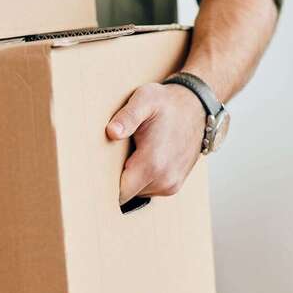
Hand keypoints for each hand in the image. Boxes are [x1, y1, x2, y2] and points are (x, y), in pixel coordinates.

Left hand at [106, 83, 204, 203]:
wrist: (197, 109)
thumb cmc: (168, 104)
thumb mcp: (146, 99)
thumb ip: (128, 116)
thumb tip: (112, 132)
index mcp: (153, 163)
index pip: (119, 192)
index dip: (104, 182)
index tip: (96, 169)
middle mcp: (164, 180)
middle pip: (126, 193)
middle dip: (117, 178)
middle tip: (116, 154)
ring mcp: (171, 185)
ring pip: (137, 192)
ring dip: (131, 178)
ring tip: (133, 153)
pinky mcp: (174, 186)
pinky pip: (149, 189)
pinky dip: (143, 178)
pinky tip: (145, 158)